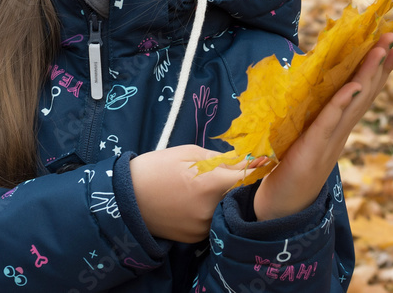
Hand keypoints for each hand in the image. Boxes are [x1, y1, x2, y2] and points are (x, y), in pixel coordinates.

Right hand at [130, 144, 259, 241]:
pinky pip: (212, 222)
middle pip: (237, 195)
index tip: (266, 161)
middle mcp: (210, 210)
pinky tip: (195, 202)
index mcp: (210, 184)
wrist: (125, 199)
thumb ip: (219, 158)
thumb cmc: (155, 168)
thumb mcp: (187, 153)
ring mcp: (202, 227)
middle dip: (238, 183)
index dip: (258, 168)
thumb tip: (245, 160)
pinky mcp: (195, 238)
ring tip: (205, 188)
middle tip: (230, 172)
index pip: (248, 177)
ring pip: (225, 210)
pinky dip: (210, 211)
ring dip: (223, 199)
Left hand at [253, 33, 392, 220]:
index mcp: (338, 124)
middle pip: (365, 92)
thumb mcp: (305, 134)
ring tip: (380, 50)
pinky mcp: (313, 146)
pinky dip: (341, 103)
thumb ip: (314, 115)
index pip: (362, 91)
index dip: (378, 68)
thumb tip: (312, 86)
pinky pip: (329, 121)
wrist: (282, 204)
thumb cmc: (290, 168)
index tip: (392, 44)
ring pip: (353, 102)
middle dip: (381, 64)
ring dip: (367, 75)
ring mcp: (331, 138)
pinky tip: (351, 87)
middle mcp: (341, 129)